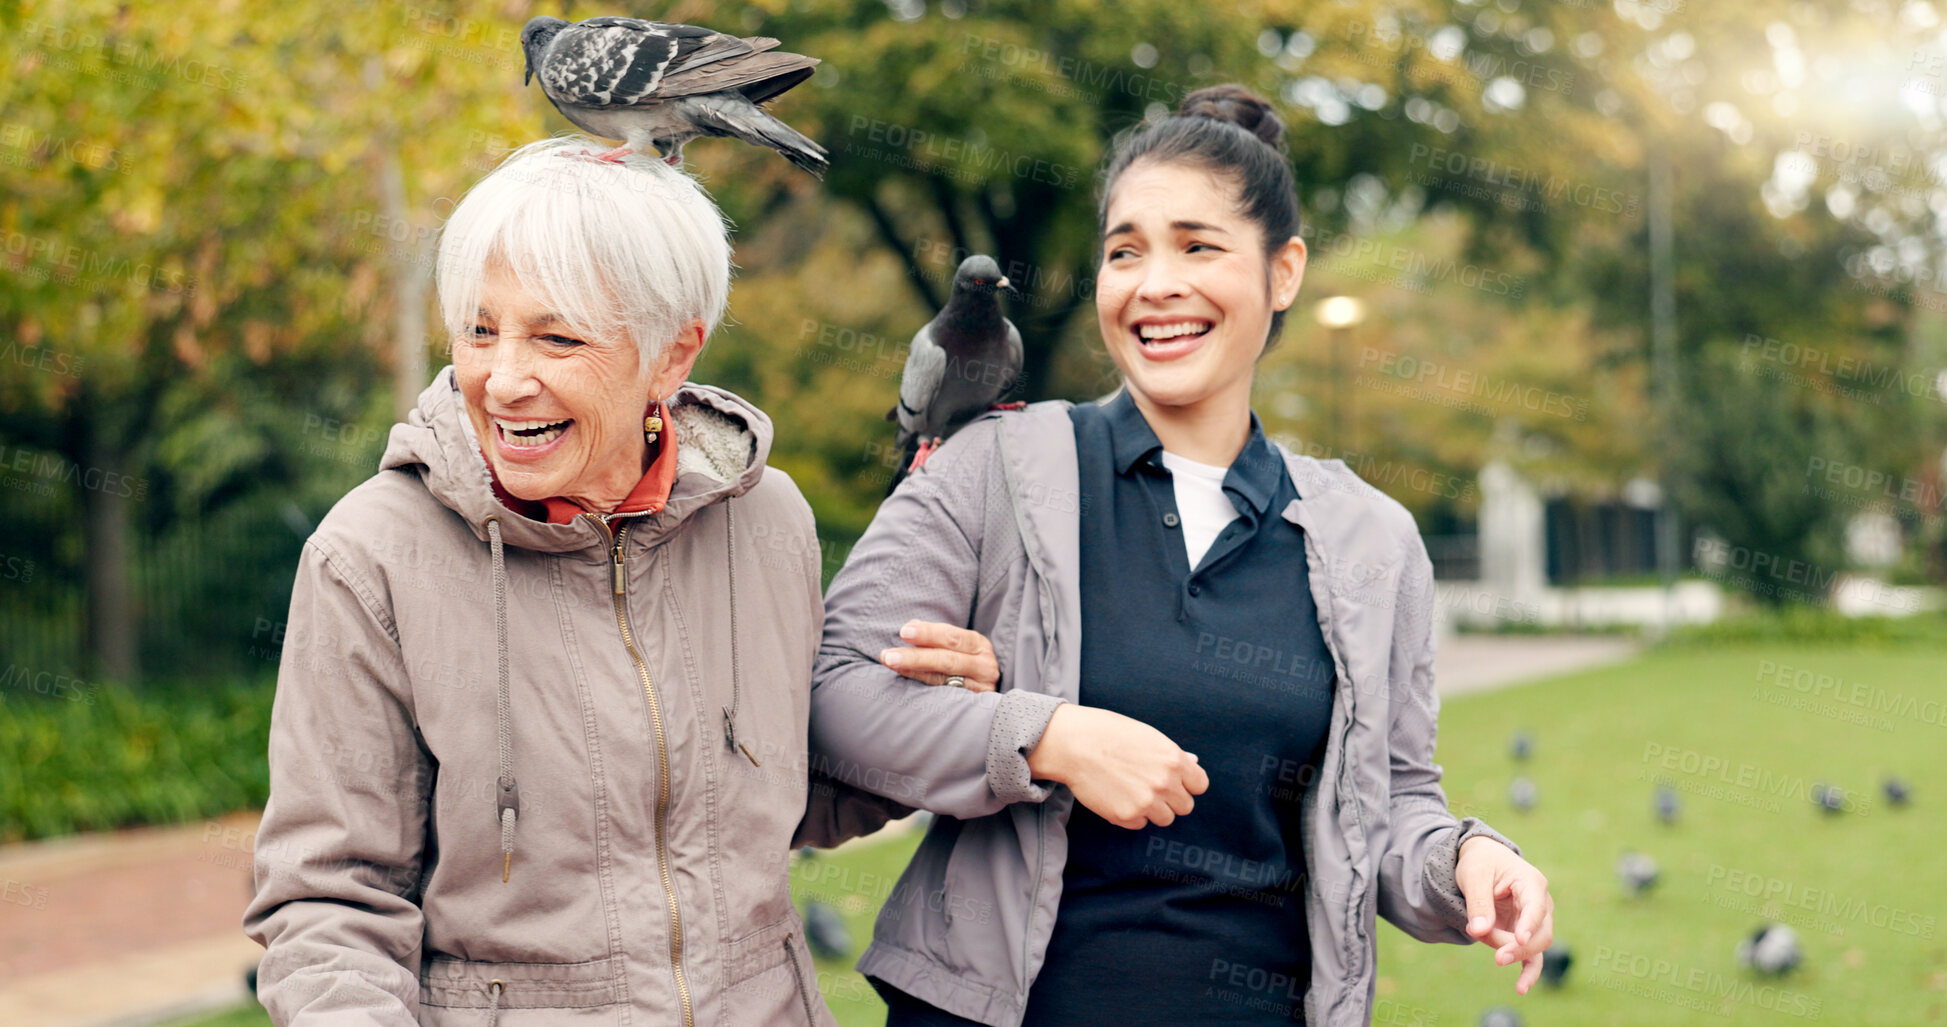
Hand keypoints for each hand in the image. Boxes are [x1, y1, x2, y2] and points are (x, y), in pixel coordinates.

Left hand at [879, 620, 999, 691]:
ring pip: (943, 679)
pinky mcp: (973, 704)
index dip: (928, 633)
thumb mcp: (956, 646)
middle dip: (916, 656)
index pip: (952, 637)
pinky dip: (921, 686)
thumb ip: (934, 637)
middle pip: (947, 660)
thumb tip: (911, 625)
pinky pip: (943, 696)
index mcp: (978, 645)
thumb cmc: (965, 661)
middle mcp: (984, 665)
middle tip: (889, 655)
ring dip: (913, 671)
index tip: (904, 631)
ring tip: (890, 664)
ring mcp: (979, 688)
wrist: (983, 689)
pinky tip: (904, 677)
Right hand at [1025, 705, 1207, 828]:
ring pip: (1165, 819)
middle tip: (1150, 787)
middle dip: (1171, 799)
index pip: (1199, 785)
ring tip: (1132, 791)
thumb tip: (1194, 762)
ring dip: (1153, 809)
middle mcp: (1164, 783)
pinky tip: (1117, 796)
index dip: (1187, 784)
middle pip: (1185, 806)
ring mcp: (1146, 803)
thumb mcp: (1147, 736)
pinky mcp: (1126, 816)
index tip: (1175, 781)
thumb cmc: (1109, 733)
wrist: (1074, 745)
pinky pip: (1140, 824)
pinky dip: (1131, 815)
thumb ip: (1173, 754)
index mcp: (1174, 760)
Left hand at [1456, 835, 1554, 993]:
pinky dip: (1527, 971)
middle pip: (1541, 933)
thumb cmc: (1481, 863)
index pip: (1536, 907)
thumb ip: (1478, 903)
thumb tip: (1479, 931)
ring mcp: (1535, 921)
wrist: (1482, 861)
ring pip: (1535, 947)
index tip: (1520, 940)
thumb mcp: (1474, 875)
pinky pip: (1531, 956)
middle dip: (1520, 947)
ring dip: (1516, 957)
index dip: (1529, 924)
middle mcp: (1540, 904)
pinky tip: (1521, 988)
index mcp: (1531, 882)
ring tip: (1498, 962)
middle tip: (1498, 958)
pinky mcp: (1524, 934)